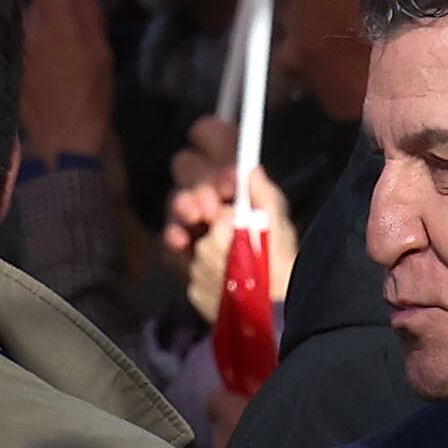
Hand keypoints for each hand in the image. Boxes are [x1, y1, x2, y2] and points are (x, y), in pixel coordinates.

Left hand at [20, 0, 115, 161]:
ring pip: (25, 24)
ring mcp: (16, 51)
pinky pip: (19, 45)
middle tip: (70, 23)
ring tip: (58, 50)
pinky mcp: (8, 68)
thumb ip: (91, 17)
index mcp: (57, 25)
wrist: (63, 138)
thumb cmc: (90, 96)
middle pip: (34, 2)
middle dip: (49, 6)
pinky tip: (46, 68)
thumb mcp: (102, 55)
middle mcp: (30, 32)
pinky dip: (31, 48)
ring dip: (39, 28)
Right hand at [167, 120, 292, 320]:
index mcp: (237, 181)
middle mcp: (212, 195)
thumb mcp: (279, 225)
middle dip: (197, 178)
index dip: (213, 141)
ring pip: (177, 199)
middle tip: (211, 199)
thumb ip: (267, 196)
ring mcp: (194, 222)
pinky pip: (169, 236)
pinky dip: (172, 236)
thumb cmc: (278, 260)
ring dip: (185, 204)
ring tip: (197, 216)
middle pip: (188, 167)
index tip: (226, 166)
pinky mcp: (181, 250)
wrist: (264, 307)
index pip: (215, 140)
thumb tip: (252, 169)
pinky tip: (181, 240)